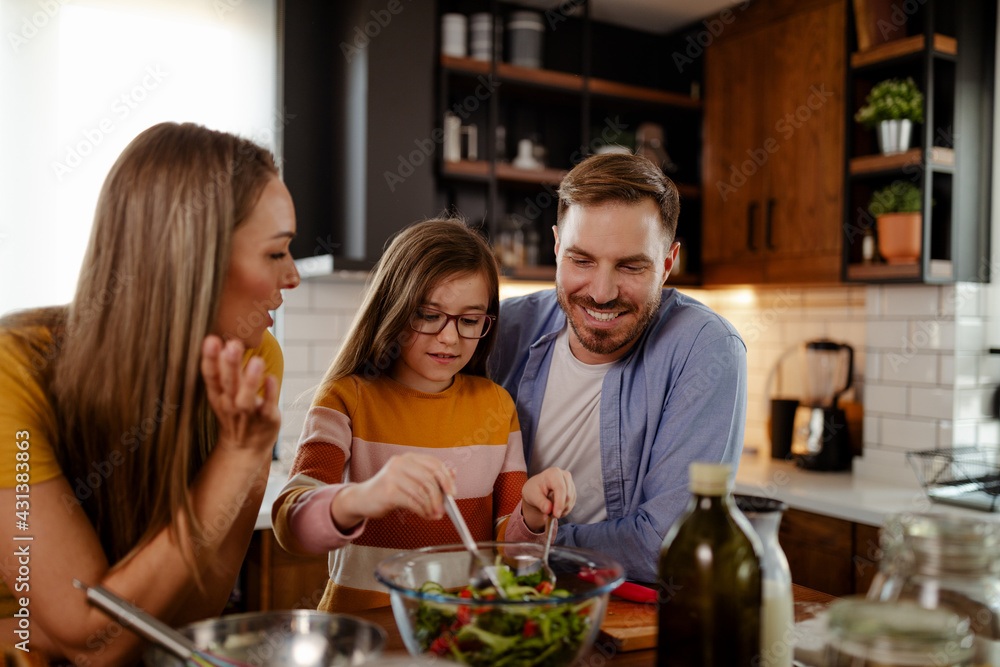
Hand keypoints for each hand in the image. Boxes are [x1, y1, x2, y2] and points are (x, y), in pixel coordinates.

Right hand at [201, 335, 279, 455]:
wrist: (244, 448)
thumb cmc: (234, 412)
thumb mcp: (222, 393)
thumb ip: (222, 370)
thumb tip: (220, 340)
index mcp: (218, 395)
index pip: (211, 376)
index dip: (210, 359)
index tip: (211, 339)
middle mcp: (230, 404)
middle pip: (228, 383)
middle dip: (230, 364)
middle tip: (233, 344)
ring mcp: (249, 413)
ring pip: (246, 397)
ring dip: (251, 380)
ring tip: (257, 361)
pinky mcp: (267, 419)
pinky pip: (268, 406)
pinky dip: (269, 394)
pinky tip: (271, 379)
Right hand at [332, 454, 456, 530]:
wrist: (363, 499)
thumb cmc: (389, 490)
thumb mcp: (410, 481)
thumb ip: (430, 477)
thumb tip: (453, 474)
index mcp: (408, 458)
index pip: (434, 464)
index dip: (446, 478)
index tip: (452, 493)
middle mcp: (400, 463)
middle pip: (430, 479)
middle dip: (440, 497)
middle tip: (444, 510)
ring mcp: (393, 475)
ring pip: (422, 492)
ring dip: (432, 507)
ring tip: (434, 515)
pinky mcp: (388, 491)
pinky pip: (413, 502)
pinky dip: (422, 511)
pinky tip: (424, 515)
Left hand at [521, 467, 575, 531]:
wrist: (538, 489)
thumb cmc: (534, 490)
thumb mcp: (532, 495)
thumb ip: (540, 502)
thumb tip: (549, 510)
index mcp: (553, 473)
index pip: (560, 488)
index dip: (559, 502)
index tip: (555, 514)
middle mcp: (565, 476)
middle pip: (567, 495)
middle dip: (559, 508)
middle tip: (548, 515)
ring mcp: (570, 483)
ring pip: (570, 501)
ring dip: (561, 510)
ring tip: (549, 511)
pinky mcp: (573, 491)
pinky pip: (571, 504)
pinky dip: (563, 510)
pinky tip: (555, 509)